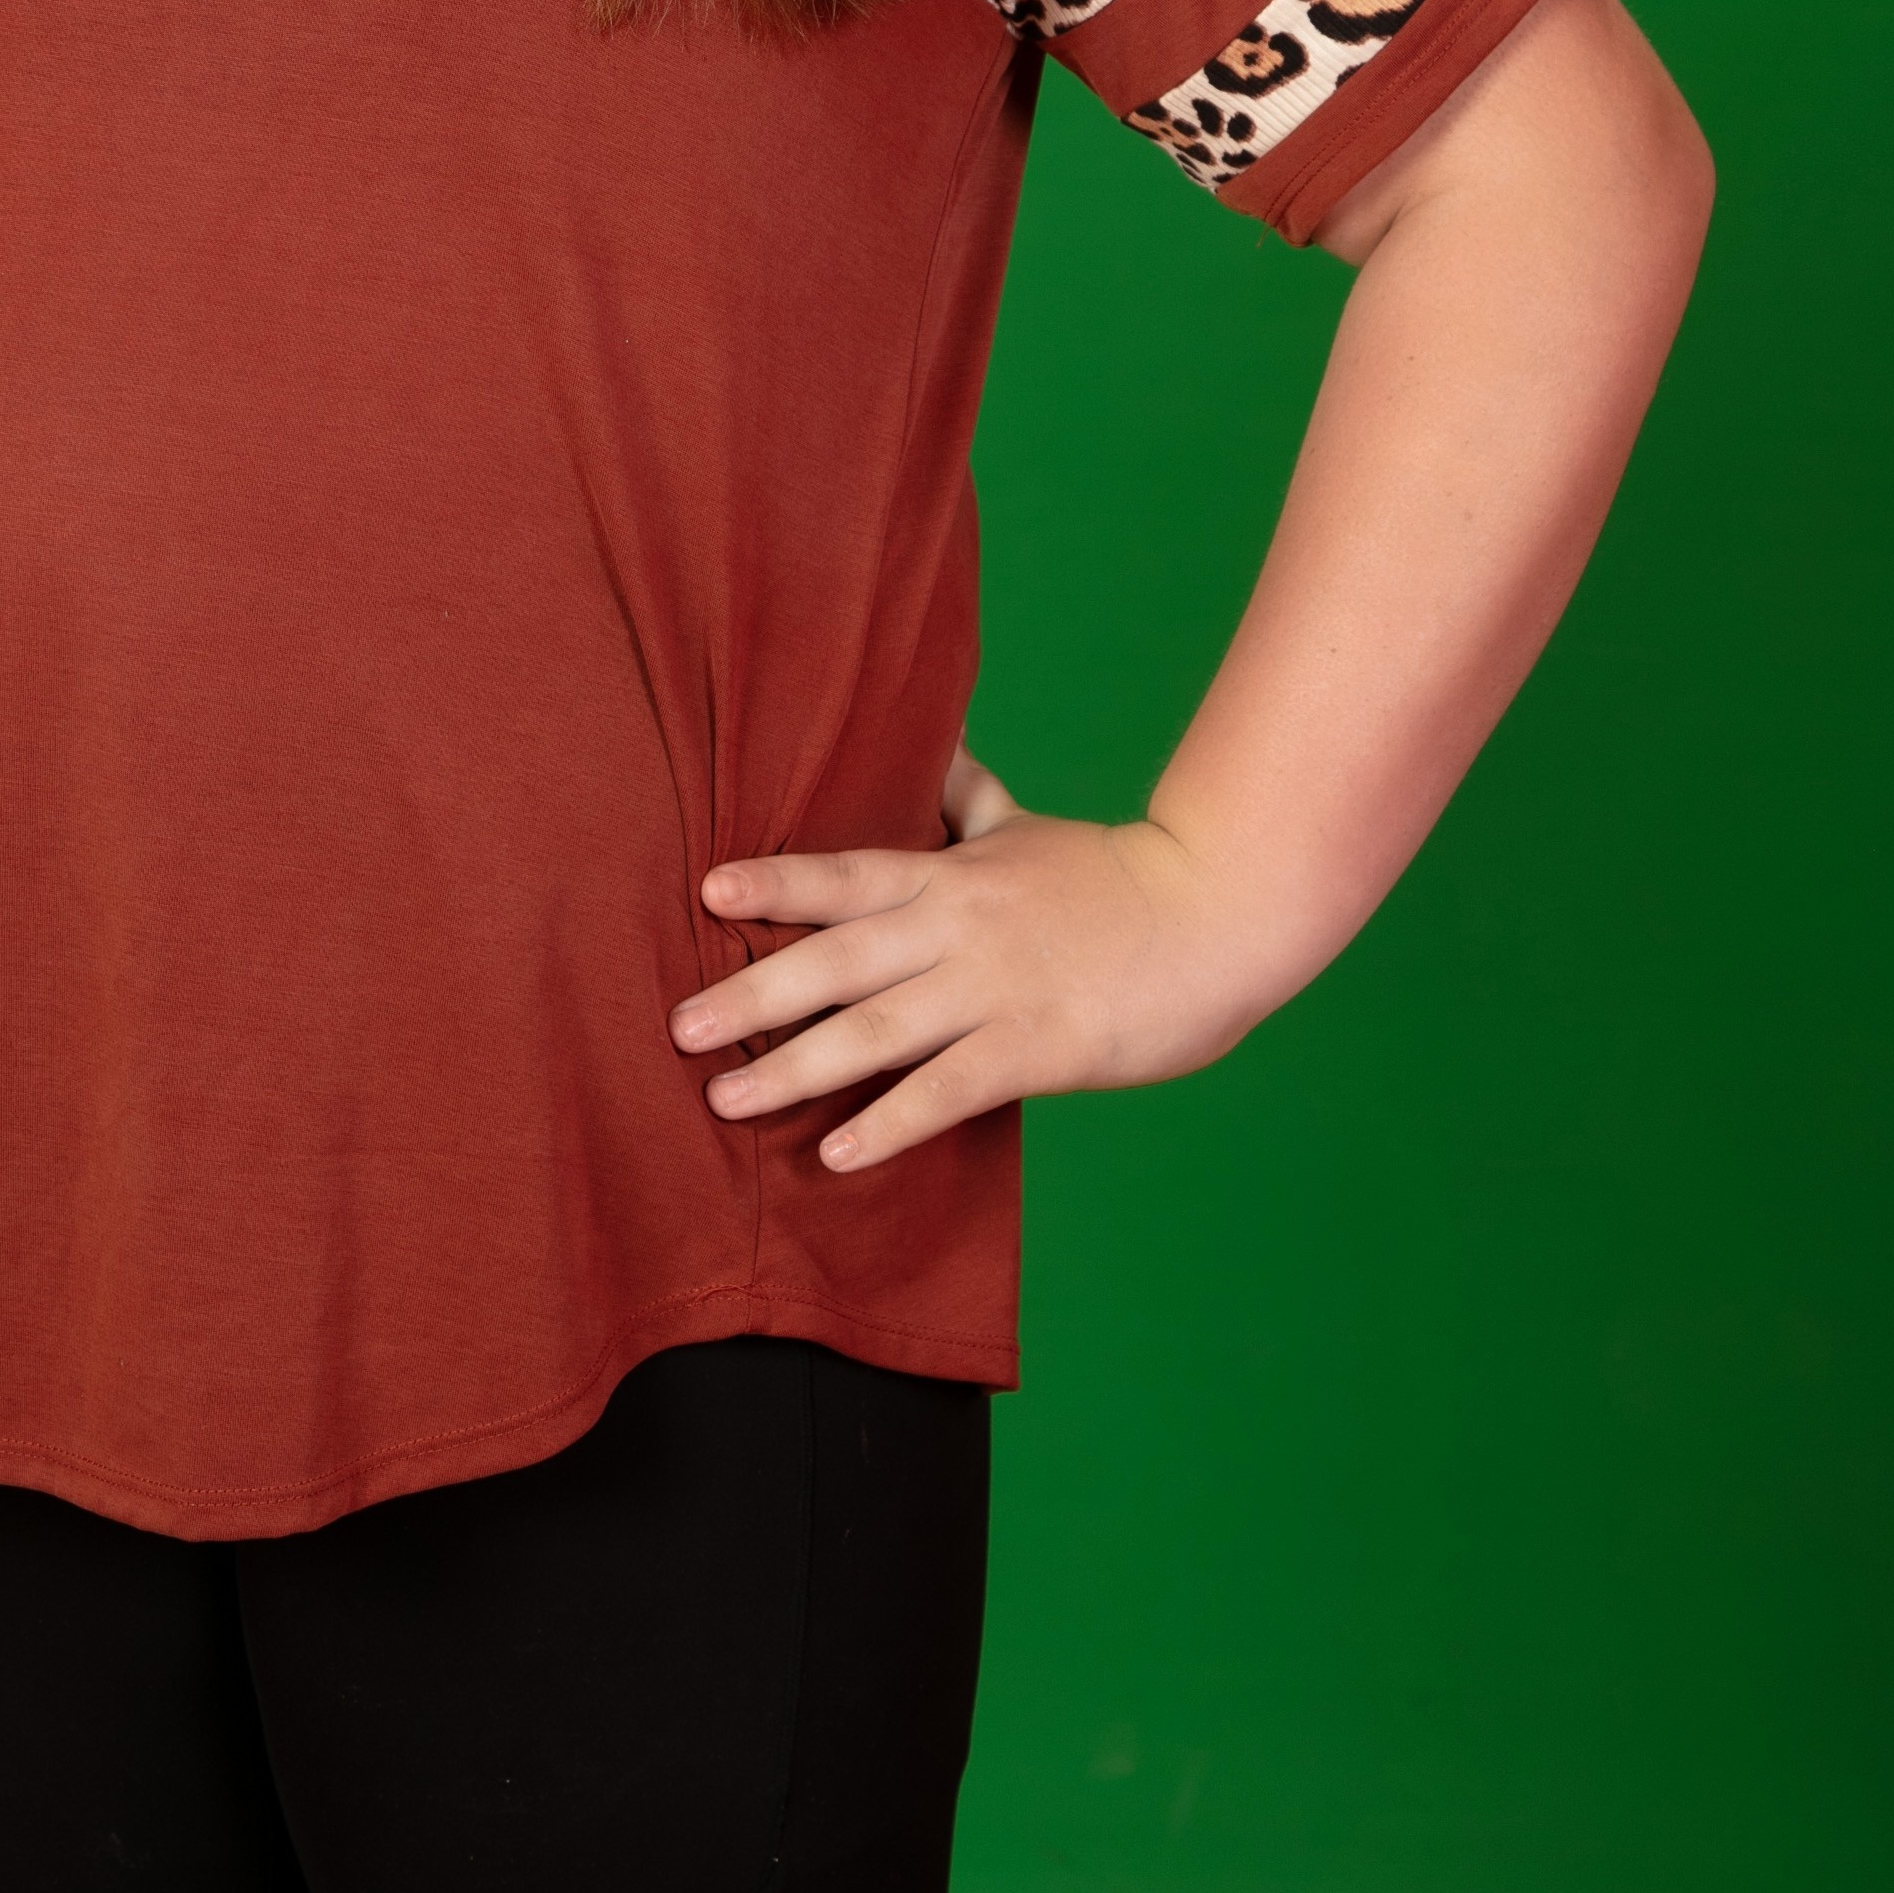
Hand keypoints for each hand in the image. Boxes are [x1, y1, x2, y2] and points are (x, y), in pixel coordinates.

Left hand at [669, 748, 1274, 1171]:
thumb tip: (934, 739)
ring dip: (795, 1067)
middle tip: (677, 1026)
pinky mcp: (1037, 1047)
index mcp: (952, 874)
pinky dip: (889, 1122)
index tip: (704, 894)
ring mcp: (995, 989)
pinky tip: (838, 1154)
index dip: (775, 882)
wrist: (1216, 914)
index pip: (845, 874)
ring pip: (876, 1030)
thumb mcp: (1028, 827)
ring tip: (725, 1097)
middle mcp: (958, 927)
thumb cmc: (1117, 876)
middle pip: (836, 959)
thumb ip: (969, 797)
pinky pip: (947, 1091)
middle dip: (752, 993)